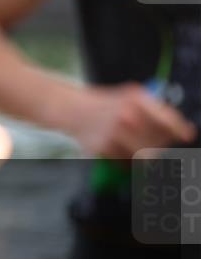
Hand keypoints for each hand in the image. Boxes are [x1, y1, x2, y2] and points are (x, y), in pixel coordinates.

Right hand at [69, 83, 196, 159]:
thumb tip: (185, 131)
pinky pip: (126, 161)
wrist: (73, 108)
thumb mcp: (132, 97)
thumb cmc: (107, 104)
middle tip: (151, 142)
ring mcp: (114, 132)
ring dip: (144, 154)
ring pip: (145, 155)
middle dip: (159, 145)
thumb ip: (157, 111)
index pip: (168, 120)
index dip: (180, 130)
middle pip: (159, 143)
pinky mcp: (103, 147)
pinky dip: (126, 159)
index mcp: (137, 99)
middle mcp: (127, 115)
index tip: (187, 136)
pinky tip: (119, 148)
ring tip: (135, 146)